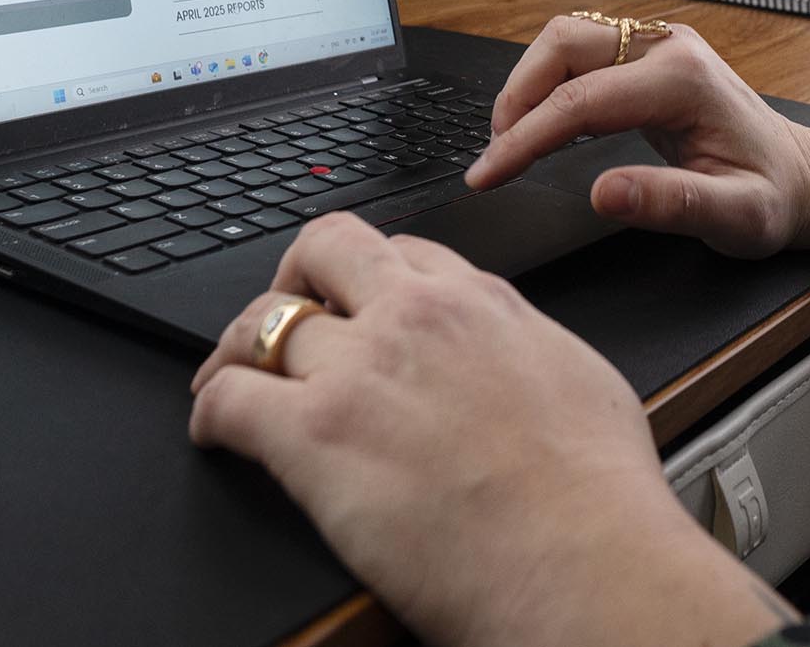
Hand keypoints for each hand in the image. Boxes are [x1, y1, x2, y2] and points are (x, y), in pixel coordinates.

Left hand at [188, 214, 791, 646]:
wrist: (584, 561)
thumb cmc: (599, 497)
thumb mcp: (583, 382)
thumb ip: (531, 349)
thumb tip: (520, 357)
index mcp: (482, 303)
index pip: (404, 251)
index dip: (369, 277)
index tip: (358, 303)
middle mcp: (416, 317)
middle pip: (323, 249)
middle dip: (294, 278)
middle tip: (284, 318)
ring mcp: (361, 370)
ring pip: (263, 321)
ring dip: (236, 348)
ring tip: (227, 377)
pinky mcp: (314, 436)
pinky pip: (230, 398)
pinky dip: (210, 413)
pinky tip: (214, 433)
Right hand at [464, 15, 809, 258]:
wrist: (802, 175)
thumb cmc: (772, 196)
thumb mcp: (737, 217)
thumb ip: (672, 204)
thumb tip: (605, 194)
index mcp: (683, 79)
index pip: (580, 99)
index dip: (524, 138)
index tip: (488, 175)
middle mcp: (668, 45)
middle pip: (562, 43)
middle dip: (516, 96)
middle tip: (493, 157)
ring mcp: (658, 43)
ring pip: (565, 38)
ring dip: (528, 84)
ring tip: (509, 143)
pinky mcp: (649, 53)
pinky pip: (582, 52)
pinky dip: (548, 83)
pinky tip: (539, 127)